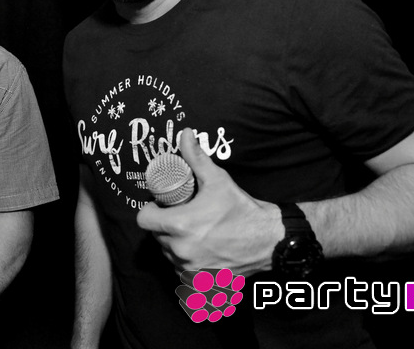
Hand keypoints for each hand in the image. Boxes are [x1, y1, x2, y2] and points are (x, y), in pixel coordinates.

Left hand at [135, 128, 283, 274]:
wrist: (269, 240)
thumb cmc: (242, 210)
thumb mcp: (218, 180)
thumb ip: (196, 157)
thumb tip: (185, 134)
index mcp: (180, 225)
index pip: (144, 219)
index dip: (150, 210)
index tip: (162, 205)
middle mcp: (181, 250)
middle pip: (156, 235)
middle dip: (164, 225)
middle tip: (180, 215)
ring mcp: (190, 268)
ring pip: (168, 253)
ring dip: (174, 243)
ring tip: (192, 231)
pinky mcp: (200, 280)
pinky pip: (181, 269)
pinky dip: (186, 260)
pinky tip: (201, 248)